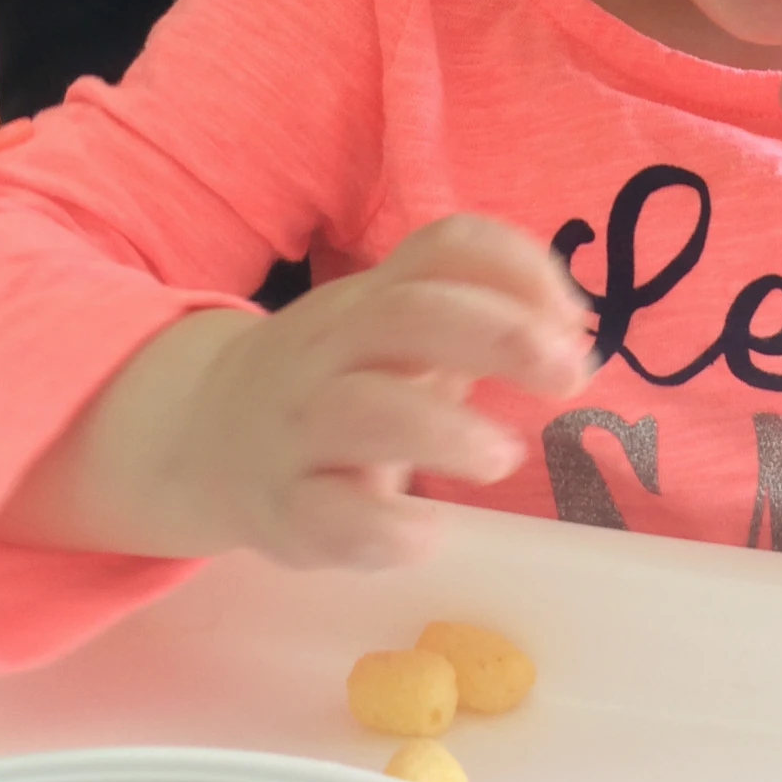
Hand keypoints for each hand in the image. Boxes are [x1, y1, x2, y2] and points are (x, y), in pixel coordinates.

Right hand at [0, 214, 590, 567]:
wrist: (205, 433)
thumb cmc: (344, 378)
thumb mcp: (400, 329)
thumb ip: (483, 319)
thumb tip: (576, 336)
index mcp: (377, 294)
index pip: (444, 247)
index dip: (517, 267)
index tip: (575, 318)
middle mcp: (336, 346)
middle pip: (408, 314)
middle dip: (498, 333)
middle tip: (569, 372)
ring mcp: (303, 424)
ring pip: (361, 408)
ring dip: (443, 429)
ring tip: (503, 456)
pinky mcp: (284, 507)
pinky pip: (324, 513)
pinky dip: (381, 526)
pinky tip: (428, 534)